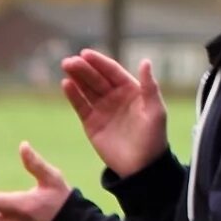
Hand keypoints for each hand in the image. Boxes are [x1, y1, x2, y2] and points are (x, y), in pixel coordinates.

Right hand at [59, 50, 169, 177]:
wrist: (140, 167)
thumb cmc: (153, 138)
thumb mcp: (155, 111)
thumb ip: (150, 87)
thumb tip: (145, 61)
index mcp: (132, 90)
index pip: (112, 72)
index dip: (99, 62)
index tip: (85, 54)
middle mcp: (115, 97)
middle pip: (96, 78)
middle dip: (83, 68)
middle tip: (69, 61)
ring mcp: (102, 109)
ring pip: (86, 89)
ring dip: (76, 78)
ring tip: (65, 67)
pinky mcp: (91, 123)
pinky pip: (80, 106)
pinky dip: (73, 96)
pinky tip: (66, 85)